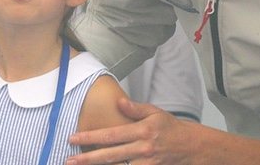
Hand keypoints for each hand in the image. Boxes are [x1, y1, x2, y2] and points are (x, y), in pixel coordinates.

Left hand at [67, 98, 194, 164]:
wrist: (191, 147)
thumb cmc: (170, 128)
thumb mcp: (155, 113)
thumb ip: (136, 109)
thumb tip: (119, 102)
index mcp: (143, 131)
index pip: (111, 135)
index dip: (91, 137)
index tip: (73, 138)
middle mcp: (143, 149)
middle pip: (110, 156)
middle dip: (87, 160)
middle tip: (68, 161)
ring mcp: (147, 164)